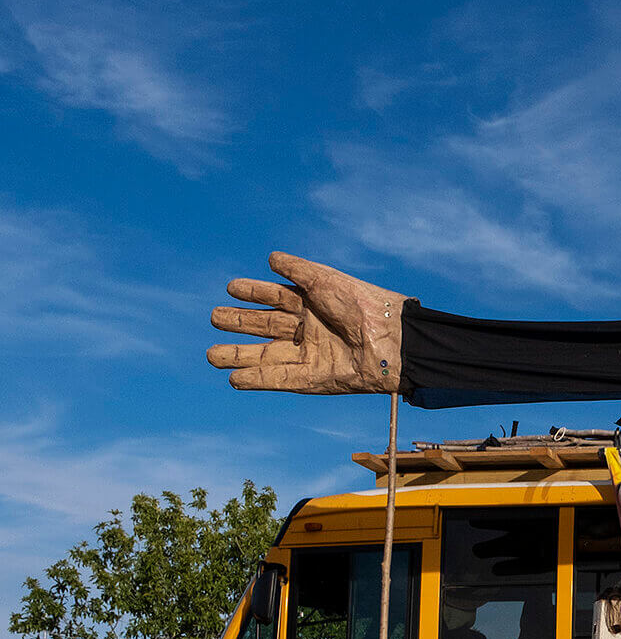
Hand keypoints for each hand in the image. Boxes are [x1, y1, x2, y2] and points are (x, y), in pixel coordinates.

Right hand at [208, 253, 409, 393]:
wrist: (390, 341)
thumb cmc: (362, 305)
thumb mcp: (325, 280)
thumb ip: (297, 270)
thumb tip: (271, 258)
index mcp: (313, 304)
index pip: (276, 296)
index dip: (253, 292)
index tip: (231, 287)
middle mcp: (308, 329)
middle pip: (265, 326)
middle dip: (239, 322)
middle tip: (214, 317)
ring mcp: (309, 355)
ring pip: (266, 356)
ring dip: (238, 355)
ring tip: (210, 355)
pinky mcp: (313, 380)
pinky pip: (279, 379)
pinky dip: (256, 379)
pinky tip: (233, 378)